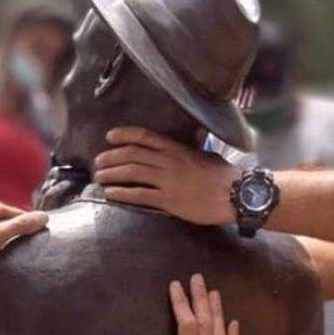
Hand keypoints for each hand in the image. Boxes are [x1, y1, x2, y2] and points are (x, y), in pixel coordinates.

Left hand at [94, 127, 238, 225]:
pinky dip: (121, 193)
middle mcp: (168, 161)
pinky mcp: (168, 200)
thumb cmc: (224, 176)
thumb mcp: (205, 156)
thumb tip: (184, 149)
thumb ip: (189, 152)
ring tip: (99, 177)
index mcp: (177, 148)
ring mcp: (167, 180)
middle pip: (132, 154)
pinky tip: (110, 193)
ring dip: (112, 174)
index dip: (125, 135)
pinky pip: (139, 195)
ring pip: (132, 172)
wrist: (235, 194)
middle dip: (111, 157)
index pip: (145, 136)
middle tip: (98, 162)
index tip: (110, 137)